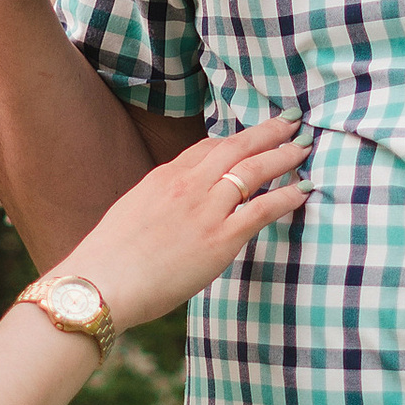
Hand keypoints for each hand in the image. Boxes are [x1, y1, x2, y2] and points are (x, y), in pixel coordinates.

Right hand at [54, 111, 313, 327]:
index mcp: (163, 177)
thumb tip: (170, 210)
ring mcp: (206, 209)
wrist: (101, 283)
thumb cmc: (109, 260)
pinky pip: (262, 209)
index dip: (234, 140)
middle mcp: (187, 185)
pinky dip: (286, 195)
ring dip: (283, 155)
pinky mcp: (220, 238)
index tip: (251, 138)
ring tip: (304, 146)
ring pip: (254, 169)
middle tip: (292, 121)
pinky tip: (303, 190)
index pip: (206, 147)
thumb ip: (157, 203)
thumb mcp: (131, 213)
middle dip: (267, 132)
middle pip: (235, 146)